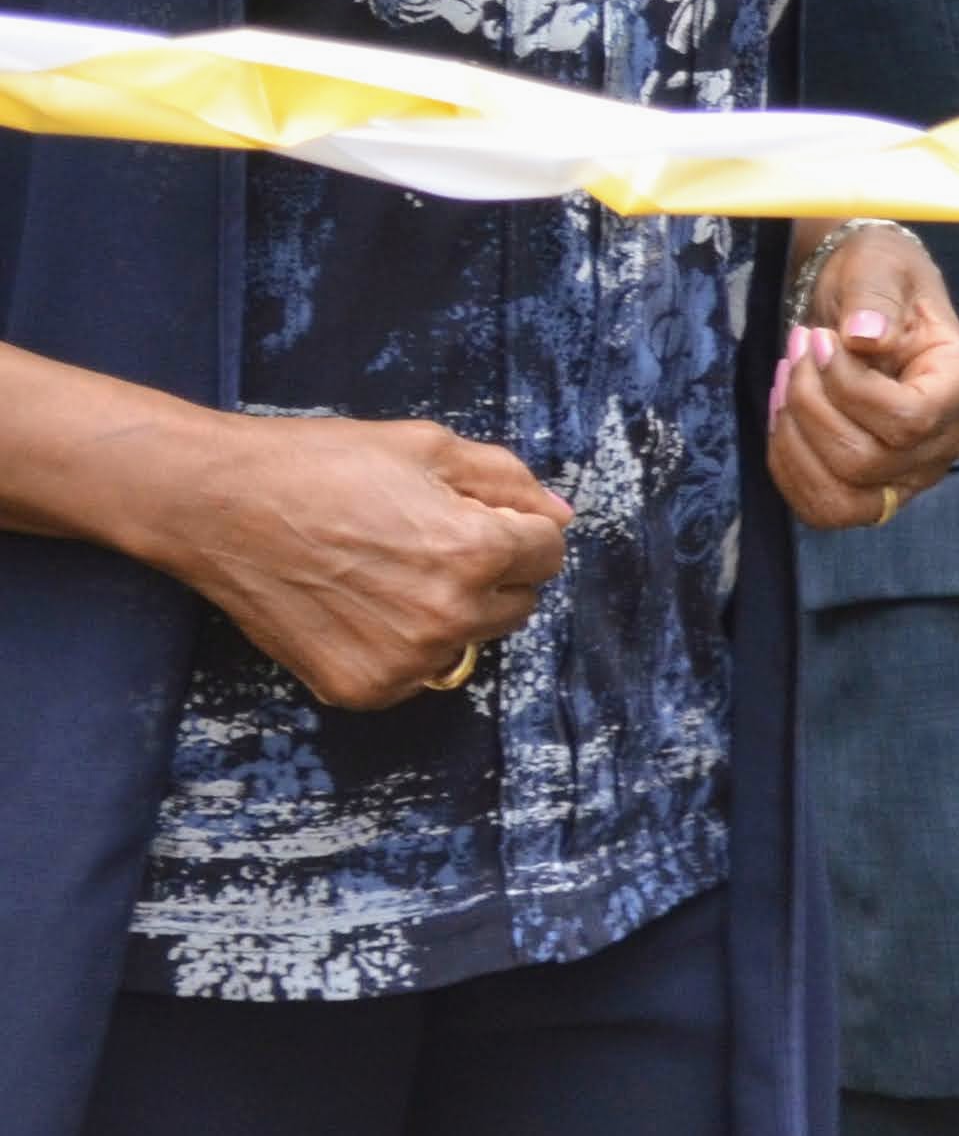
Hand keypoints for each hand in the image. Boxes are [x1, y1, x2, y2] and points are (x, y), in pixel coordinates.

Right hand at [150, 412, 574, 711]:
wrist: (219, 506)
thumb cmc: (325, 465)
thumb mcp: (430, 447)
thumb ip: (509, 481)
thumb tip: (562, 515)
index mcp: (474, 553)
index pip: (549, 553)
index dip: (518, 527)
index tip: (475, 514)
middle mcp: (447, 617)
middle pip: (518, 602)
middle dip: (492, 571)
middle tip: (428, 538)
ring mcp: (403, 661)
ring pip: (470, 638)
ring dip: (451, 609)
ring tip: (389, 568)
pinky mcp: (360, 688)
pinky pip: (418, 670)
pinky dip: (405, 642)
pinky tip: (362, 602)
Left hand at [772, 221, 958, 531]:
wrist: (864, 305)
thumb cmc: (879, 280)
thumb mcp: (879, 267)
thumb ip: (875, 298)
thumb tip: (866, 336)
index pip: (910, 419)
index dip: (850, 389)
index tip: (818, 341)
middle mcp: (947, 441)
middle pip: (866, 462)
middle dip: (810, 407)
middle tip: (797, 352)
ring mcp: (911, 473)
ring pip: (842, 497)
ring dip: (795, 442)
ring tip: (785, 385)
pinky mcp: (874, 490)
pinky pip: (823, 509)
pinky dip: (789, 468)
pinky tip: (782, 418)